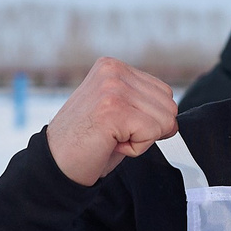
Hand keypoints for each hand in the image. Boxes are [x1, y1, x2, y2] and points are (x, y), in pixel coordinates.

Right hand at [46, 57, 180, 185]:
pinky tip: (110, 144)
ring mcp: (113, 88)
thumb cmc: (87, 142)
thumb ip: (141, 100)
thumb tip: (174, 113)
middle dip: (148, 130)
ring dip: (141, 139)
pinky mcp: (114, 110)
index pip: (164, 93)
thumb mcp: (117, 109)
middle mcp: (113, 71)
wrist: (56, 164)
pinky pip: (153, 134)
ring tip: (111, 138)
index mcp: (113, 66)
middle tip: (114, 134)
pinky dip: (136, 149)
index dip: (149, 119)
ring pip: (165, 121)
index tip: (117, 125)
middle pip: (169, 106)